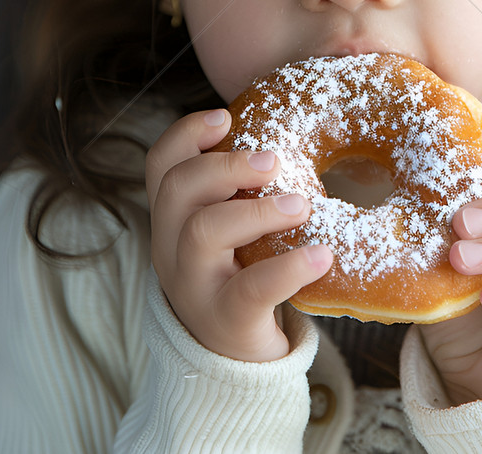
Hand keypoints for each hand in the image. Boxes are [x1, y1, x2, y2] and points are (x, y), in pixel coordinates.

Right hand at [145, 109, 332, 362]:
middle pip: (177, 191)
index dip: (186, 134)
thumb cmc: (236, 276)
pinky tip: (322, 255)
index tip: (226, 116)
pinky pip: (249, 290)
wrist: (232, 364)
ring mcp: (193, 288)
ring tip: (303, 205)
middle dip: (225, 166)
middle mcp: (170, 250)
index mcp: (171, 220)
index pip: (159, 165)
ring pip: (202, 233)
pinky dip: (288, 269)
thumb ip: (234, 189)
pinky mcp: (226, 322)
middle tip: (274, 160)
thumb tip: (278, 135)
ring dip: (256, 210)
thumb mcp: (224, 230)